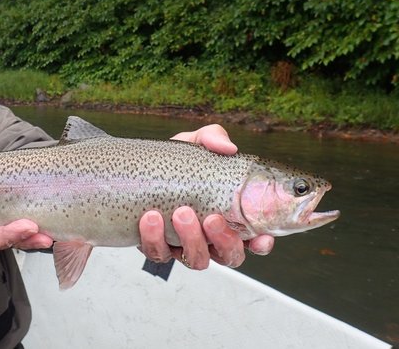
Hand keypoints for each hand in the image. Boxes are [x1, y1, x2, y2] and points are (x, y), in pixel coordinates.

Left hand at [138, 124, 274, 268]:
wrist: (137, 169)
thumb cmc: (175, 161)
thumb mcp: (194, 143)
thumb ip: (213, 138)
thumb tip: (228, 148)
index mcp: (229, 216)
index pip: (255, 240)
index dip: (262, 243)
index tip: (261, 237)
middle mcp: (211, 237)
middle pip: (230, 256)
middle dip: (224, 240)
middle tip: (211, 218)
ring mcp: (185, 246)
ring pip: (197, 260)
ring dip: (192, 240)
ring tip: (180, 212)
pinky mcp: (158, 248)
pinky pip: (160, 254)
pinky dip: (155, 239)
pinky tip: (150, 218)